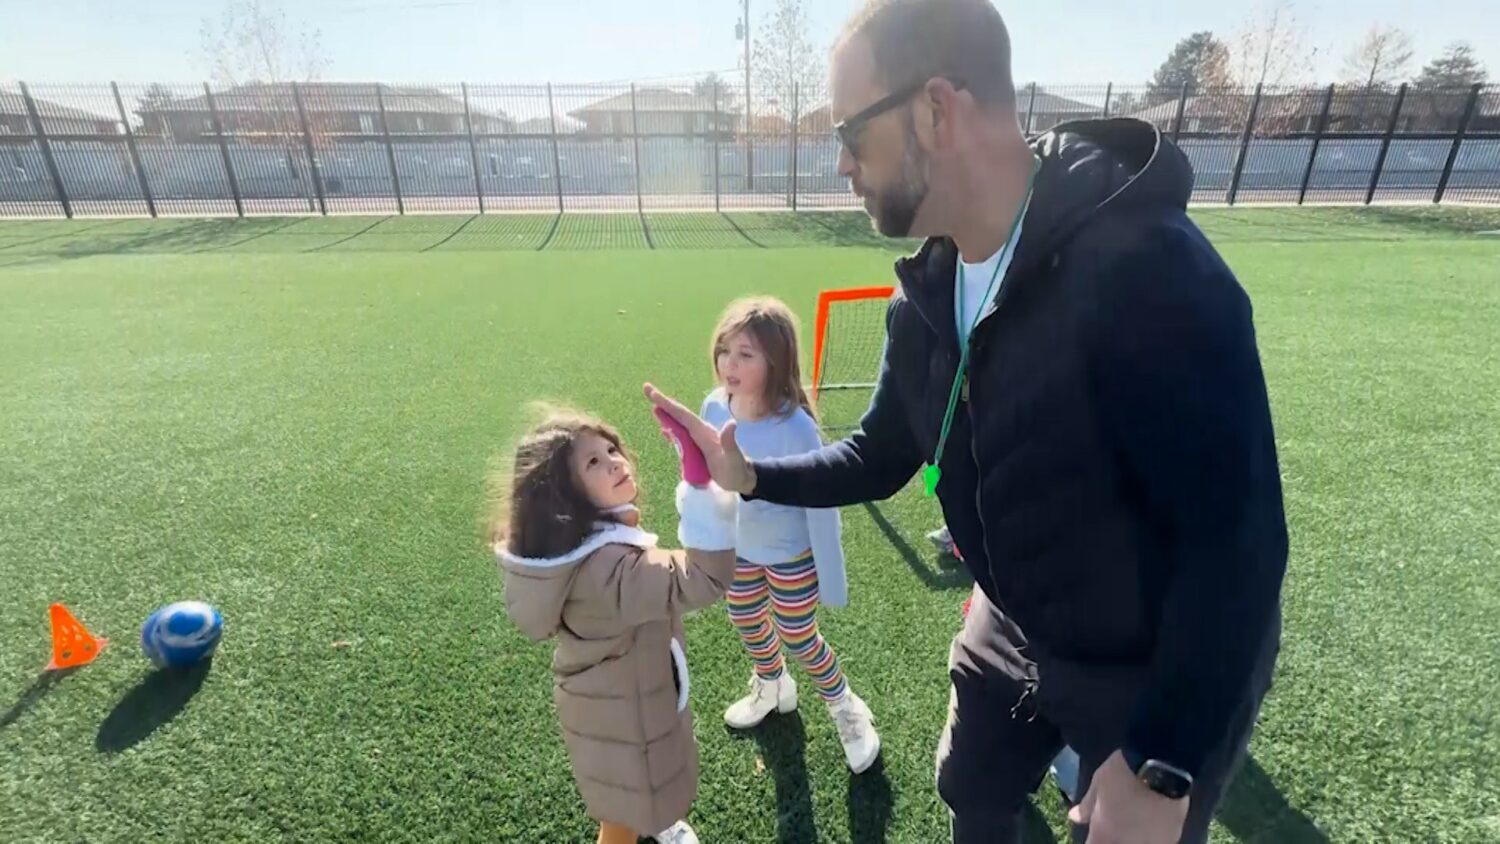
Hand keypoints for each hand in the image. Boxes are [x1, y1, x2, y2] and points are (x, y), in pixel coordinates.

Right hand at [644, 383, 755, 494]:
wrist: (742, 478)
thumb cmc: (736, 470)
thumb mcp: (733, 458)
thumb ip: (729, 441)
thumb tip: (731, 423)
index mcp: (704, 432)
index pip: (683, 415)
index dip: (667, 404)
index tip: (653, 393)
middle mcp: (700, 432)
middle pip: (678, 415)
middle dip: (663, 403)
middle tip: (647, 389)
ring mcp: (699, 439)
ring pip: (678, 424)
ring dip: (665, 414)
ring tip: (653, 406)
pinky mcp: (698, 448)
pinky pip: (681, 435)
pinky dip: (671, 429)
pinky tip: (664, 429)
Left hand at [1070, 751, 1188, 843]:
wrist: (1162, 764)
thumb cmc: (1123, 773)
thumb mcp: (1098, 784)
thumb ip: (1086, 806)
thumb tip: (1073, 818)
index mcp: (1104, 834)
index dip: (1094, 840)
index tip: (1097, 833)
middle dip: (1113, 840)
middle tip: (1116, 826)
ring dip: (1133, 839)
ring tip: (1134, 824)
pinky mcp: (1173, 838)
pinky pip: (1157, 842)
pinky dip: (1151, 837)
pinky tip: (1151, 826)